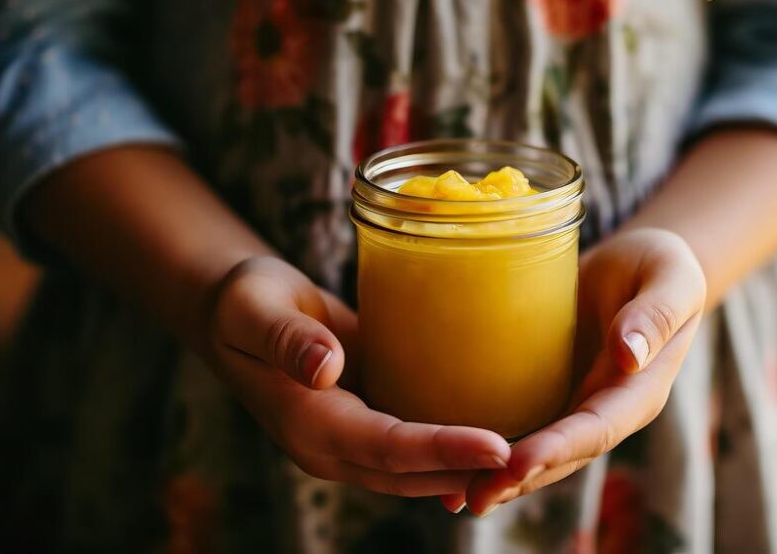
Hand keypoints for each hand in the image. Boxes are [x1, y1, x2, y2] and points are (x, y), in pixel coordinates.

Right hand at [204, 256, 510, 496]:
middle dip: (471, 470)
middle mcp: (333, 446)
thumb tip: (326, 368)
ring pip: (418, 469)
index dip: (442, 450)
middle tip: (537, 460)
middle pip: (411, 472)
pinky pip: (417, 445)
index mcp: (308, 424)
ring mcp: (352, 439)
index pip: (386, 447)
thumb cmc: (246, 303)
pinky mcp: (369, 420)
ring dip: (469, 468)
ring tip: (534, 458)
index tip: (497, 445)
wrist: (239, 313)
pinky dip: (455, 447)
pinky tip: (502, 435)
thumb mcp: (257, 309)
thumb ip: (288, 339)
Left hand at [451, 229, 705, 514]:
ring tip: (454, 495)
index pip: (597, 428)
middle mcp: (604, 408)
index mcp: (639, 390)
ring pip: (535, 450)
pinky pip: (518, 423)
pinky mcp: (545, 391)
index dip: (558, 448)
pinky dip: (486, 447)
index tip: (519, 461)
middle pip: (562, 455)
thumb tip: (630, 355)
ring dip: (498, 476)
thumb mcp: (670, 278)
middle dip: (519, 478)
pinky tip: (448, 462)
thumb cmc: (659, 264)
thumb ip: (656, 314)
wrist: (634, 263)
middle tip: (473, 496)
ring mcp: (573, 404)